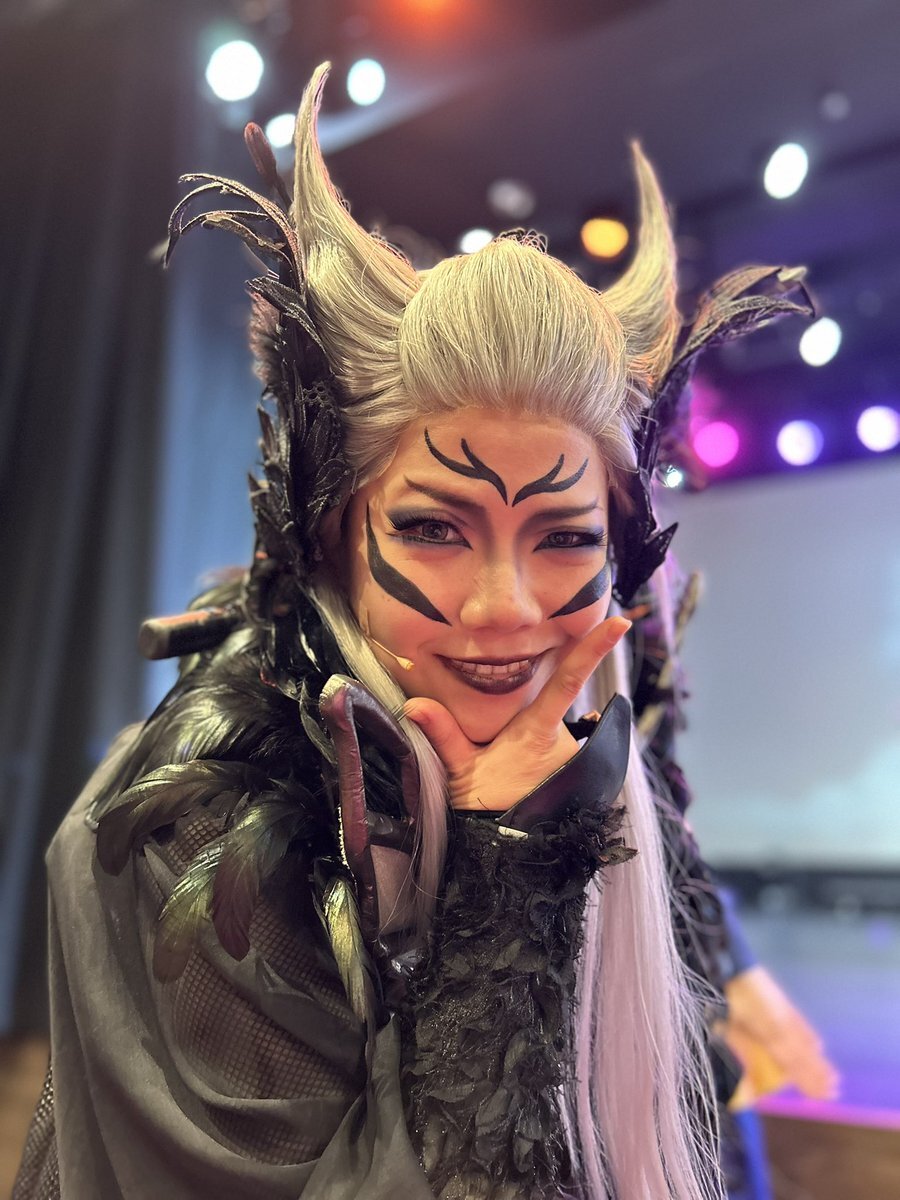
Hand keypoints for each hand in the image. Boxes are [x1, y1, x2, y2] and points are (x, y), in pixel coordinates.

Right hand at [401, 616, 630, 811]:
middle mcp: (564, 738)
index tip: (619, 622)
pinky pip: (565, 752)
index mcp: (536, 730)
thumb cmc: (486, 808)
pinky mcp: (583, 771)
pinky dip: (547, 760)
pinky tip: (528, 783)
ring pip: (558, 734)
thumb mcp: (460, 771)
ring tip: (513, 780)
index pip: (568, 680)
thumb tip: (414, 704)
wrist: (511, 853)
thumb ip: (442, 734)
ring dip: (537, 748)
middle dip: (530, 725)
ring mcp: (576, 755)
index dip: (593, 649)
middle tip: (507, 762)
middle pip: (553, 709)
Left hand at [723, 965, 839, 1101]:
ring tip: (834, 1076)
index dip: (807, 1079)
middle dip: (817, 1073)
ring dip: (818, 1059)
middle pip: (801, 1053)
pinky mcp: (780, 1000)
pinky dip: (808, 1034)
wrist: (730, 964)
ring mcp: (782, 1011)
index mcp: (767, 1031)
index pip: (791, 1061)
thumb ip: (741, 1051)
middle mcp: (780, 1023)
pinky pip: (798, 1020)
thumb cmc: (724, 997)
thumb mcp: (727, 1026)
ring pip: (803, 1039)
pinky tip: (818, 1045)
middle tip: (835, 1092)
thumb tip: (747, 1080)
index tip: (823, 1094)